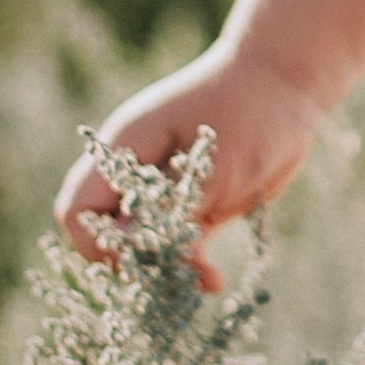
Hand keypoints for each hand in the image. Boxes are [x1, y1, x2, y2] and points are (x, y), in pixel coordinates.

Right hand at [53, 44, 325, 289]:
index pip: (78, 208)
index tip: (132, 260)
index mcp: (124, 150)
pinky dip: (192, 264)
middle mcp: (136, 171)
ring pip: (146, 244)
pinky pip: (181, 244)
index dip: (94, 242)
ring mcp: (166, 188)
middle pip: (108, 232)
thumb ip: (167, 205)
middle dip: (133, 262)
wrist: (287, 83)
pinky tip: (214, 280)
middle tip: (172, 278)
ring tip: (203, 282)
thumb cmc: (246, 112)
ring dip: (168, 270)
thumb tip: (121, 244)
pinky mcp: (197, 203)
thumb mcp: (210, 163)